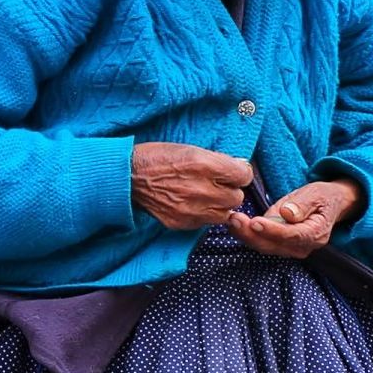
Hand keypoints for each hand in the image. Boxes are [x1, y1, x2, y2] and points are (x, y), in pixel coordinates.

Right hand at [130, 143, 253, 230]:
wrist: (127, 177)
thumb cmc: (158, 158)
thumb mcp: (191, 149)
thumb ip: (219, 160)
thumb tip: (239, 168)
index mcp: (205, 165)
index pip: (244, 176)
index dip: (238, 173)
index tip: (230, 172)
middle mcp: (202, 190)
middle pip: (236, 198)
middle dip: (228, 191)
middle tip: (214, 185)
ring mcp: (191, 209)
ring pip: (223, 214)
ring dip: (218, 206)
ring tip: (203, 196)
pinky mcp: (181, 222)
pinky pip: (204, 223)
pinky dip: (202, 215)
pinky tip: (190, 204)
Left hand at [229, 179, 360, 260]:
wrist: (327, 206)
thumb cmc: (321, 197)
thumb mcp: (316, 194)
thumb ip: (302, 205)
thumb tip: (287, 214)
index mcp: (316, 233)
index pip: (291, 236)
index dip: (272, 230)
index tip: (255, 222)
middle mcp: (303, 247)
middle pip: (273, 245)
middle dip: (251, 234)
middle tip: (235, 219)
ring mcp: (291, 249)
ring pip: (263, 246)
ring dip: (245, 235)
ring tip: (232, 219)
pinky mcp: (280, 247)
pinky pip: (261, 243)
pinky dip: (247, 235)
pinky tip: (235, 224)